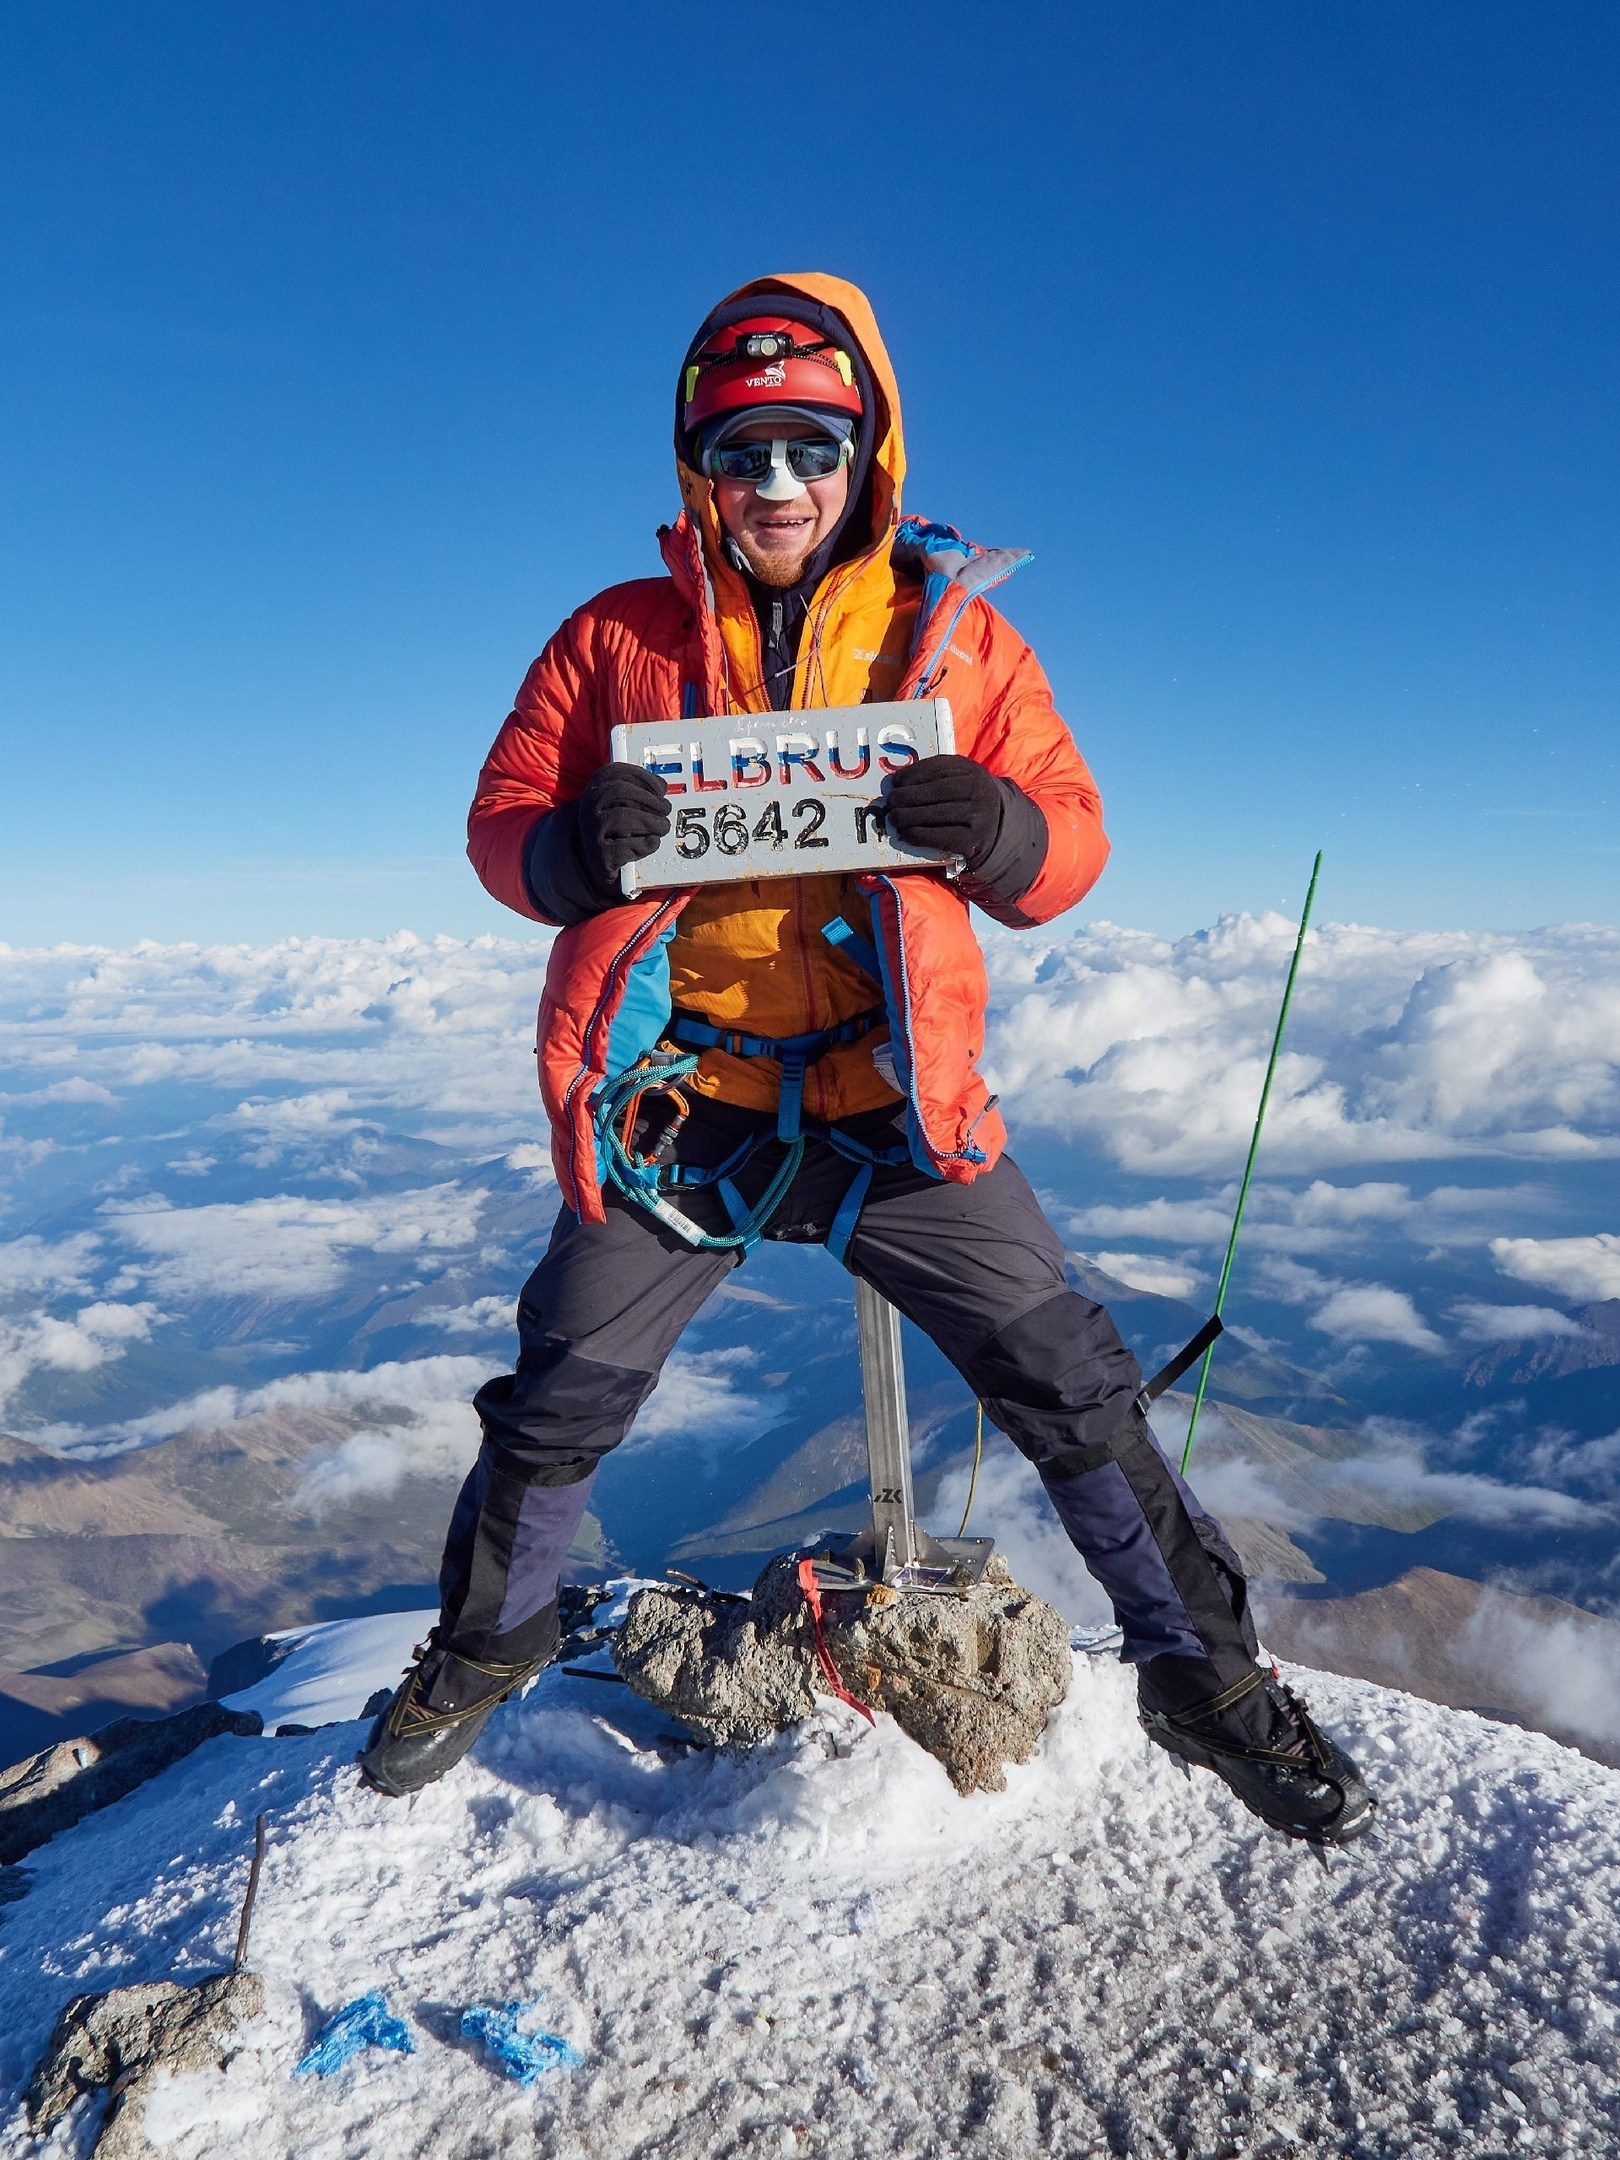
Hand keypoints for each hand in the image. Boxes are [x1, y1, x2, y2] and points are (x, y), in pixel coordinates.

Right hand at [577, 763, 671, 885]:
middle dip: (649, 799)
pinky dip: (645, 845)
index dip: (643, 778)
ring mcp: (591, 831)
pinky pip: (626, 846)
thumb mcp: (621, 804)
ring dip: (651, 822)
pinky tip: (650, 843)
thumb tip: (661, 786)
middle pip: (620, 791)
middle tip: (665, 810)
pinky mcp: (599, 855)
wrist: (595, 860)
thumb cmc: (615, 828)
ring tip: (661, 828)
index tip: (660, 789)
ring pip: (622, 817)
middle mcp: (588, 806)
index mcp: (596, 788)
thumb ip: (638, 790)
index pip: (616, 772)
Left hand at [883, 754, 1004, 868]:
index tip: (896, 781)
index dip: (915, 773)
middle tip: (891, 801)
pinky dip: (919, 835)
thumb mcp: (961, 778)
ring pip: (937, 814)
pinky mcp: (972, 840)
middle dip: (908, 796)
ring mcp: (978, 817)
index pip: (941, 768)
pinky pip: (940, 837)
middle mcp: (979, 791)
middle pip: (937, 791)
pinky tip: (906, 834)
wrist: (997, 826)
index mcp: (973, 772)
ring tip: (894, 818)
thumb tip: (899, 781)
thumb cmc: (967, 798)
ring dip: (909, 817)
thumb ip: (936, 774)